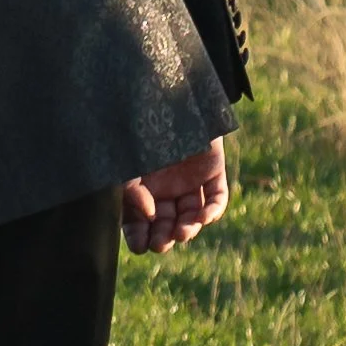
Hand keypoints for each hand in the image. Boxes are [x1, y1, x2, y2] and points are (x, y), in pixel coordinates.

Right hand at [121, 140, 228, 254]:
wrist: (167, 98)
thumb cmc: (140, 131)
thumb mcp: (129, 164)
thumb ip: (133, 191)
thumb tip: (149, 217)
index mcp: (142, 189)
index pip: (139, 222)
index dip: (139, 237)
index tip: (141, 247)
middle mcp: (166, 190)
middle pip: (166, 223)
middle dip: (163, 237)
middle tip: (161, 243)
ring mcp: (191, 182)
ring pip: (192, 216)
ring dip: (188, 228)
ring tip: (182, 233)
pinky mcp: (213, 172)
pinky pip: (217, 197)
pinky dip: (212, 210)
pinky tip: (203, 217)